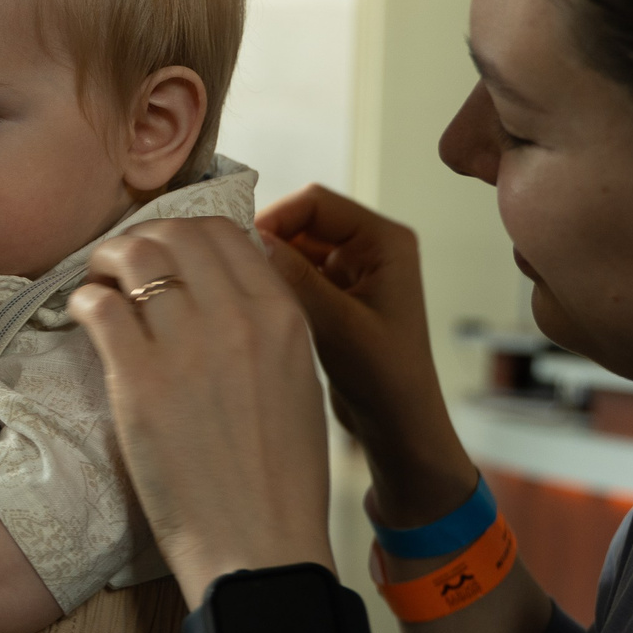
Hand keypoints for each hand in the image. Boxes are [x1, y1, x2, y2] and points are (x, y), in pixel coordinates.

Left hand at [70, 217, 335, 590]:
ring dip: (107, 262)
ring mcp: (188, 348)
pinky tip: (84, 318)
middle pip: (176, 234)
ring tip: (99, 285)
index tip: (164, 254)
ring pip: (135, 257)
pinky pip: (100, 306)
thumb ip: (268, 327)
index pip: (226, 232)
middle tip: (121, 266)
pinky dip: (84, 300)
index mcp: (284, 317)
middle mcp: (240, 319)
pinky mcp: (139, 382)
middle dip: (142, 239)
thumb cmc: (278, 478)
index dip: (185, 234)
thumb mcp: (299, 383)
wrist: (258, 546)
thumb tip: (227, 285)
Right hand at [253, 185, 474, 527]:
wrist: (400, 429)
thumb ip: (295, 277)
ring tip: (242, 292)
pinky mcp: (337, 296)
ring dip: (270, 265)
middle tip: (232, 270)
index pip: (316, 203)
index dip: (275, 217)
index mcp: (386, 242)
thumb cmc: (385, 380)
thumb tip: (251, 237)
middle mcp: (372, 248)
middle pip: (303, 221)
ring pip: (295, 247)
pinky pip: (297, 273)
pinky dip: (276, 284)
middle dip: (269, 241)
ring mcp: (354, 272)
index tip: (238, 247)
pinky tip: (257, 307)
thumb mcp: (337, 325)